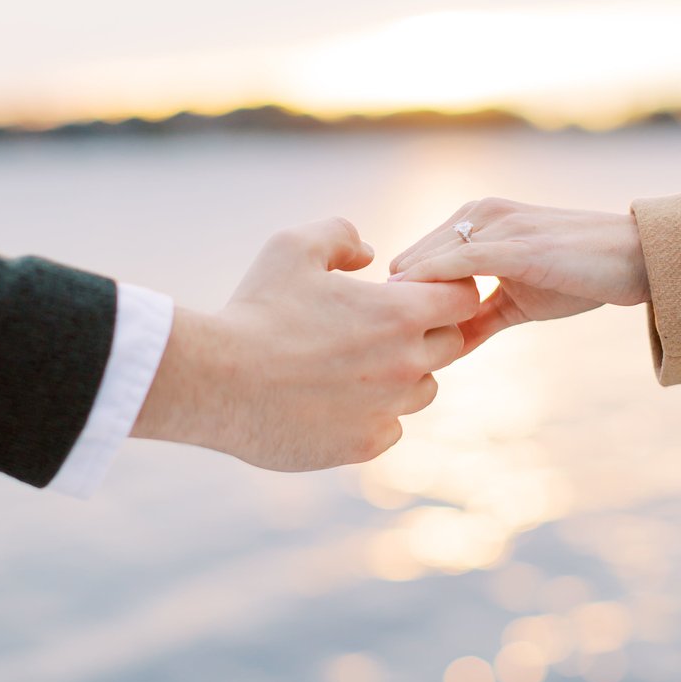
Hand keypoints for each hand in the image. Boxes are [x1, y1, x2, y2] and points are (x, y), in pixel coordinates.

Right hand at [133, 217, 478, 469]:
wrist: (216, 381)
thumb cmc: (256, 310)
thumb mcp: (293, 247)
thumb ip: (341, 236)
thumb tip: (369, 253)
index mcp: (399, 314)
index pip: (463, 299)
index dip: (446, 290)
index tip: (417, 290)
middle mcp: (405, 365)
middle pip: (450, 345)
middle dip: (424, 330)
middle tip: (381, 325)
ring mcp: (387, 409)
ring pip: (423, 390)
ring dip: (402, 375)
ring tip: (357, 363)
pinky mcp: (364, 445)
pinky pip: (391, 427)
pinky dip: (374, 414)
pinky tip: (337, 398)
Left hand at [389, 197, 648, 353]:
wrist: (634, 259)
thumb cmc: (579, 275)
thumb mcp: (518, 302)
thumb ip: (479, 318)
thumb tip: (446, 348)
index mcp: (476, 219)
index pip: (416, 257)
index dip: (399, 297)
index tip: (384, 334)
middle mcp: (480, 213)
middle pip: (413, 260)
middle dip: (398, 302)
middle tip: (382, 344)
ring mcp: (497, 226)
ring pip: (430, 261)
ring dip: (410, 301)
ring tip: (395, 340)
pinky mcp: (515, 245)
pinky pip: (460, 263)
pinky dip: (432, 285)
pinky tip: (414, 311)